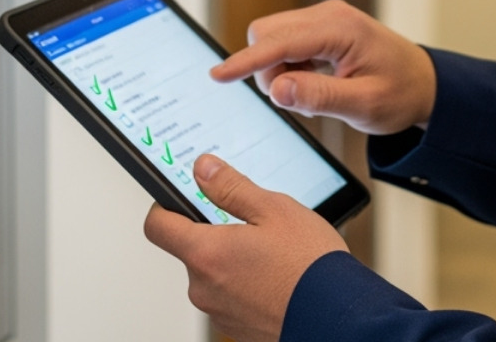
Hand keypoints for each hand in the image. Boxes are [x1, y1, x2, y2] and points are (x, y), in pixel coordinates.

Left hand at [143, 155, 347, 341]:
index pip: (157, 226)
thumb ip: (230, 187)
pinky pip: (229, 297)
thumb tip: (202, 169)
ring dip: (232, 260)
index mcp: (206, 253)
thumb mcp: (273, 209)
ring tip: (271, 253)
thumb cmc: (309, 265)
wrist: (338, 316)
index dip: (165, 206)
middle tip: (251, 225)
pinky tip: (275, 276)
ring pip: (212, 274)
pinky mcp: (235, 328)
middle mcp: (204, 288)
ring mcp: (218, 312)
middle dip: (214, 233)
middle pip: (190, 250)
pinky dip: (245, 284)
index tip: (181, 197)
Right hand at [211, 0, 436, 135]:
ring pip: (273, 38)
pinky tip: (316, 82)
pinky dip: (290, 66)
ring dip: (280, 70)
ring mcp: (324, 18)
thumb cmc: (400, 94)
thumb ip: (319, 96)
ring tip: (316, 93)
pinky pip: (286, 43)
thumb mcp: (364, 105)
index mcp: (340, 29)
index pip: (279, 42)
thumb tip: (277, 90)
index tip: (217, 76)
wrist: (425, 84)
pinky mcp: (321, 27)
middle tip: (300, 100)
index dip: (246, 61)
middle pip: (267, 34)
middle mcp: (329, 15)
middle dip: (268, 70)